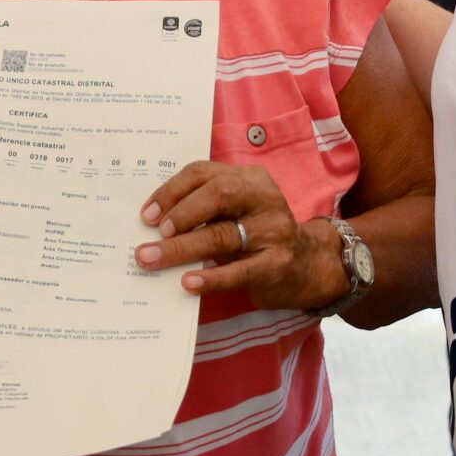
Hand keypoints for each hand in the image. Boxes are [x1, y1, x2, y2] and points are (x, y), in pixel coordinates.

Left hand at [136, 161, 349, 309]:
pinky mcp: (277, 264)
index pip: (204, 173)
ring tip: (152, 258)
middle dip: (179, 215)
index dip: (171, 191)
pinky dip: (211, 277)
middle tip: (151, 234)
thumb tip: (153, 224)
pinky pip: (239, 270)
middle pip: (217, 196)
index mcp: (249, 178)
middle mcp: (264, 199)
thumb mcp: (237, 211)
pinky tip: (188, 282)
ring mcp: (273, 231)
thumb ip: (205, 208)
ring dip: (181, 248)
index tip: (147, 215)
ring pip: (221, 236)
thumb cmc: (258, 234)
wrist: (308, 264)